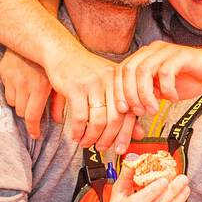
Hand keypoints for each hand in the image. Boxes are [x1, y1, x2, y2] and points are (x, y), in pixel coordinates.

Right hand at [0, 50, 62, 140]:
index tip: (36, 135)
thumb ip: (59, 102)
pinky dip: (13, 93)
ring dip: (20, 104)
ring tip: (29, 96)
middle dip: (28, 114)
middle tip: (35, 111)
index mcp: (39, 87)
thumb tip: (58, 121)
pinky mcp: (4, 72)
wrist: (36, 36)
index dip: (33, 129)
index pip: (31, 117)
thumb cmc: (52, 61)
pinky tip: (22, 85)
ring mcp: (12, 78)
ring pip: (12, 103)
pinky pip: (6, 91)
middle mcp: (24, 83)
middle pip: (21, 112)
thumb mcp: (59, 81)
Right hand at [19, 0, 134, 147]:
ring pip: (98, 120)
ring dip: (91, 137)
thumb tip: (139, 132)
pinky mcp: (76, 87)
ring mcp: (93, 84)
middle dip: (108, 139)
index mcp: (121, 82)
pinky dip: (78, 130)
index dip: (127, 134)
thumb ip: (124, 107)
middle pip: (115, 119)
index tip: (122, 149)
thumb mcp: (107, 86)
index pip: (130, 113)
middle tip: (102, 148)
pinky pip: (80, 117)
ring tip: (86, 143)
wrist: (62, 52)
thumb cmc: (85, 71)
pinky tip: (75, 135)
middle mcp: (110, 82)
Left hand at [116, 41, 201, 114]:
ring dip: (145, 94)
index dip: (118, 90)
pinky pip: (166, 72)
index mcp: (144, 57)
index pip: (120, 70)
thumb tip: (129, 111)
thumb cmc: (189, 79)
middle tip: (139, 112)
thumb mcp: (161, 91)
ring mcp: (166, 51)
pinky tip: (173, 98)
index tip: (123, 109)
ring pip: (144, 71)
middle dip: (130, 94)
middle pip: (129, 70)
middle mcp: (152, 50)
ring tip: (154, 109)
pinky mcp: (181, 55)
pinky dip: (167, 89)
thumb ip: (146, 96)